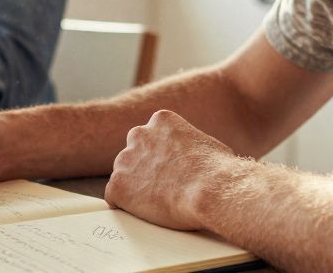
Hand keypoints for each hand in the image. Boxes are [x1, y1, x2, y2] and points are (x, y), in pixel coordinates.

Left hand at [104, 110, 237, 230]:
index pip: (152, 136)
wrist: (210, 189)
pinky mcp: (118, 185)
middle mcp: (139, 135)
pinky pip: (114, 196)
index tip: (170, 168)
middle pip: (134, 153)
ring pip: (123, 174)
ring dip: (135, 187)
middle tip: (161, 186)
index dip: (161, 155)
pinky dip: (125, 205)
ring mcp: (125, 160)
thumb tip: (196, 157)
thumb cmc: (218, 170)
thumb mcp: (206, 144)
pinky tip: (142, 211)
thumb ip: (190, 145)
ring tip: (158, 202)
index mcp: (161, 120)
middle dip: (144, 169)